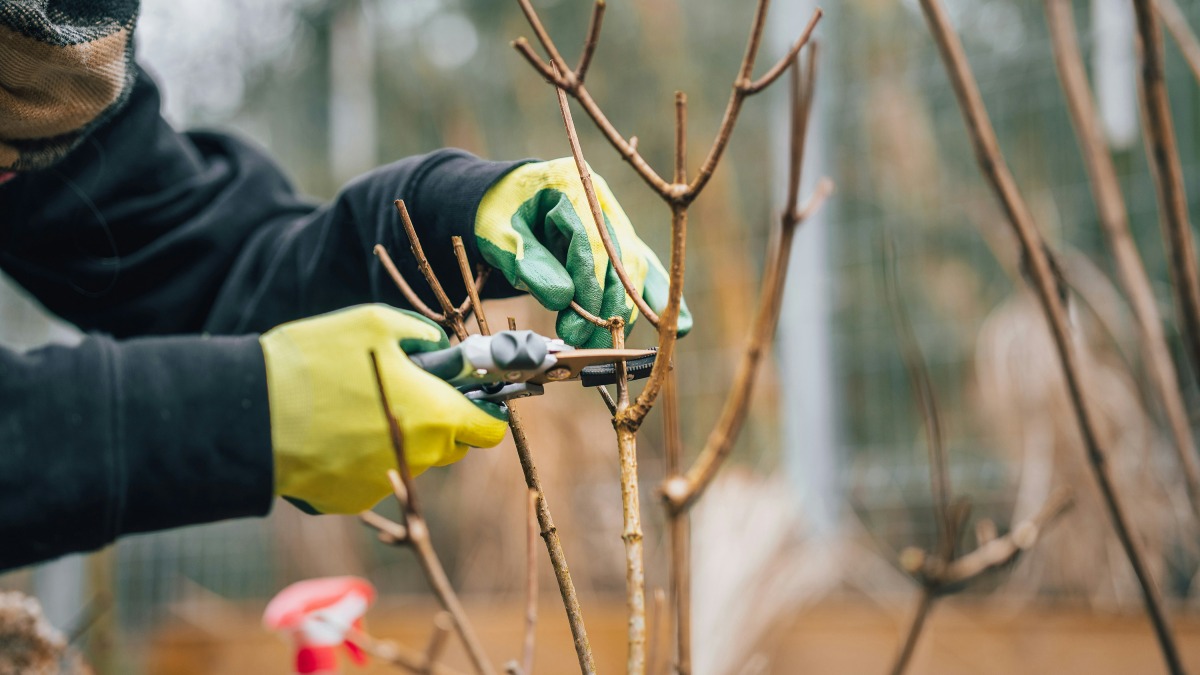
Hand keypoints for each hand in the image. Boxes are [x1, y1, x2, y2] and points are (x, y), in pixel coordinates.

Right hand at [260, 305, 508, 513]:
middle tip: (406, 391)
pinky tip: (331, 432)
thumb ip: (422, 336)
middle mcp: (418, 458)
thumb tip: (440, 346)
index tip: (470, 396)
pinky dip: (360, 457)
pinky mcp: (349, 500)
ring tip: (355, 406)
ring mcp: (383, 484)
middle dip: (440, 422)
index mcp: (435, 416)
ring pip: (410, 461)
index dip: (485, 411)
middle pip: (452, 446)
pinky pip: (370, 476)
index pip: (490, 430)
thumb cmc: (316, 360)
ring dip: (398, 437)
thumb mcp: (375, 323)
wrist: (249, 413)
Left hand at [475, 158, 691, 347]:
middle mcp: (603, 202)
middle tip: (583, 342)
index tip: (577, 326)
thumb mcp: (499, 234)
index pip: (593, 242)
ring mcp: (617, 222)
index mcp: (573, 184)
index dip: (589, 287)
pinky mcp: (622, 242)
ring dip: (625, 310)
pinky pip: (644, 271)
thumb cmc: (499, 215)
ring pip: (636, 268)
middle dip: (608, 306)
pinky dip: (658, 298)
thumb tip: (563, 299)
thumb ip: (528, 262)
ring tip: (605, 345)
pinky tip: (679, 327)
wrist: (506, 199)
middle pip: (621, 258)